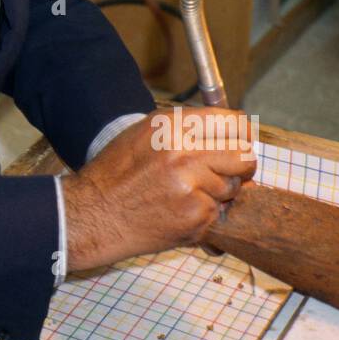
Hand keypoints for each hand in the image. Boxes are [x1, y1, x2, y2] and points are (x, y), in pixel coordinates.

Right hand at [61, 107, 256, 271]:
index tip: (240, 141)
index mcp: (171, 127)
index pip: (233, 122)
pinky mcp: (195, 217)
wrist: (94, 214)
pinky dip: (204, 215)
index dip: (241, 133)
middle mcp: (184, 153)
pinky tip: (178, 211)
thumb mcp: (144, 133)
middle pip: (243, 155)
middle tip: (227, 171)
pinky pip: (219, 212)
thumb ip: (186, 128)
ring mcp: (191, 187)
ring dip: (218, 193)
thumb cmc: (117, 173)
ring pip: (233, 187)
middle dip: (240, 165)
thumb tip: (229, 131)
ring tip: (186, 193)